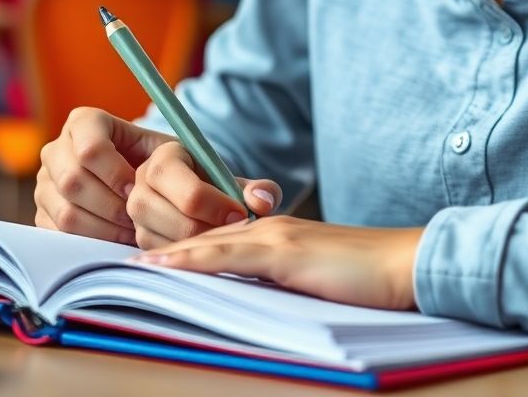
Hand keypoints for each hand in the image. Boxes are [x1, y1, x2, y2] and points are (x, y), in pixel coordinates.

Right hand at [35, 107, 174, 243]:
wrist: (141, 179)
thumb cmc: (156, 161)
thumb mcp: (163, 149)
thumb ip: (160, 156)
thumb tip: (149, 179)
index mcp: (83, 122)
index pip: (89, 148)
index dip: (116, 173)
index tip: (137, 188)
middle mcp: (56, 149)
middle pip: (73, 181)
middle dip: (111, 204)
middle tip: (136, 216)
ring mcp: (44, 183)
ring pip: (67, 212)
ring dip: (104, 227)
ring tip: (132, 230)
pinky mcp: (41, 213)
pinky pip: (60, 235)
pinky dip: (92, 240)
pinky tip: (117, 238)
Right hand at [129, 140, 280, 247]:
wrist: (208, 199)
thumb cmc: (223, 189)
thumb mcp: (242, 184)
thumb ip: (260, 190)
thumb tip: (261, 202)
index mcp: (166, 156)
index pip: (177, 180)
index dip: (213, 203)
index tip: (239, 214)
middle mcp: (141, 181)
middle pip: (158, 211)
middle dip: (198, 226)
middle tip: (228, 231)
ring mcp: (134, 210)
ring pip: (150, 235)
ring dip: (187, 244)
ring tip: (217, 241)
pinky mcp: (136, 235)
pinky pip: (152, 251)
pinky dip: (178, 257)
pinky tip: (202, 252)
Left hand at [132, 217, 424, 309]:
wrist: (406, 263)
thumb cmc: (368, 277)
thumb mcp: (315, 278)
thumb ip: (281, 280)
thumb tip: (248, 298)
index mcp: (277, 235)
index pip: (217, 239)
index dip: (182, 249)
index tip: (147, 261)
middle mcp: (270, 229)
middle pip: (204, 235)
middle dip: (163, 244)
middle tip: (121, 260)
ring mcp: (277, 237)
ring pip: (207, 241)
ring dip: (166, 252)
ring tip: (128, 263)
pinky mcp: (284, 252)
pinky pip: (226, 254)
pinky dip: (191, 258)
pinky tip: (164, 263)